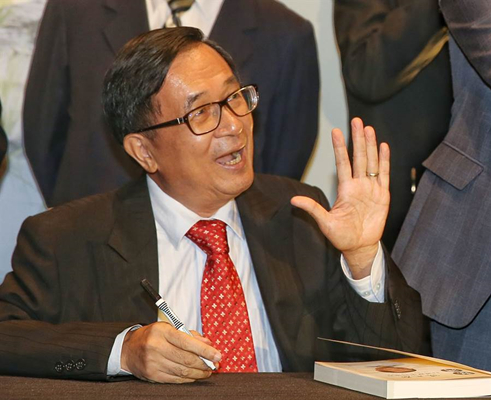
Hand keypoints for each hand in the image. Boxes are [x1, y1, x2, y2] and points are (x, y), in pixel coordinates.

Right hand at [121, 322, 220, 382]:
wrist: (128, 349)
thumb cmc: (153, 336)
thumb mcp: (169, 328)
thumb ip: (190, 335)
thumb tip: (208, 344)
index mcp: (162, 332)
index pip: (187, 342)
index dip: (205, 350)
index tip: (218, 355)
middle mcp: (156, 347)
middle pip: (186, 358)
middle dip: (204, 363)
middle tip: (215, 365)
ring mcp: (153, 363)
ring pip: (182, 371)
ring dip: (198, 372)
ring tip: (207, 371)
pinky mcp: (152, 375)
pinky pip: (175, 379)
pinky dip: (188, 378)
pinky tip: (195, 375)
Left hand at [291, 118, 389, 278]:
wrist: (359, 247)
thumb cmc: (341, 236)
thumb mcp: (325, 223)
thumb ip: (312, 209)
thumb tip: (293, 200)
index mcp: (345, 189)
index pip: (342, 163)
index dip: (340, 147)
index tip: (336, 131)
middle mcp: (358, 185)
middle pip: (358, 157)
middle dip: (357, 139)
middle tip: (356, 121)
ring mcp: (371, 189)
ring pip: (371, 162)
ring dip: (371, 145)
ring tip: (369, 128)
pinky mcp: (383, 195)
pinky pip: (384, 175)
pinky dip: (384, 161)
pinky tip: (384, 146)